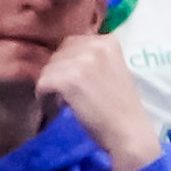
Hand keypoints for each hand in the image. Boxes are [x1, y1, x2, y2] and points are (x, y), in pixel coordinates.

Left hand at [37, 35, 164, 170]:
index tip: (75, 81)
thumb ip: (93, 58)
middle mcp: (96, 45)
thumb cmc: (120, 105)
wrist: (127, 130)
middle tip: (67, 93)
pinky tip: (58, 107)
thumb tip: (63, 57)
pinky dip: (44, 97)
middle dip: (58, 72)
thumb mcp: (113, 69)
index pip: (73, 43)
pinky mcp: (69, 79)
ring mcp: (82, 61)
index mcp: (109, 40)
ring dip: (50, 85)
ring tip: (63, 101)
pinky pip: (42, 83)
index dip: (69, 63)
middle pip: (58, 54)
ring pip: (48, 69)